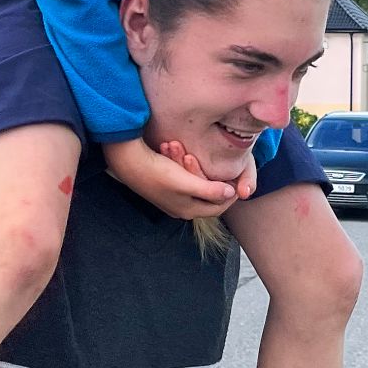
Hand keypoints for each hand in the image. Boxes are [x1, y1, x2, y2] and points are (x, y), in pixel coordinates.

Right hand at [102, 137, 242, 219]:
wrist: (128, 163)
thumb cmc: (158, 173)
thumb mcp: (187, 182)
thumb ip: (210, 190)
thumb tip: (231, 194)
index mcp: (188, 210)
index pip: (218, 207)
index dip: (231, 196)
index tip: (239, 182)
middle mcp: (180, 208)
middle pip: (207, 198)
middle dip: (215, 181)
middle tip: (226, 171)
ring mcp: (171, 199)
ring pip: (195, 187)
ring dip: (199, 172)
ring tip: (204, 160)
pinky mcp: (165, 188)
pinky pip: (184, 180)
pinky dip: (187, 170)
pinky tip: (186, 157)